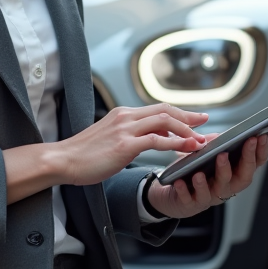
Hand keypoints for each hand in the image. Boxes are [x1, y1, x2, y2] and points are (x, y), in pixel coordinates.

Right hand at [3, 104, 207, 203]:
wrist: (62, 160)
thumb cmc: (83, 155)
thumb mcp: (108, 138)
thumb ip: (127, 135)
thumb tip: (143, 140)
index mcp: (123, 115)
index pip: (158, 109)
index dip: (179, 113)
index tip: (195, 117)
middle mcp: (126, 117)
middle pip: (166, 110)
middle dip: (189, 116)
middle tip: (205, 122)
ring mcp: (125, 130)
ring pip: (165, 122)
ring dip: (186, 130)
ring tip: (200, 140)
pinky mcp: (124, 145)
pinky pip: (156, 140)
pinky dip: (174, 143)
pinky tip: (185, 148)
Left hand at [146, 134, 267, 218]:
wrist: (171, 194)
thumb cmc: (194, 171)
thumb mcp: (205, 154)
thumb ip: (215, 144)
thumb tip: (227, 133)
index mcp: (233, 175)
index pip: (254, 165)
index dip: (260, 152)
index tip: (261, 136)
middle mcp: (225, 188)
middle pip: (242, 178)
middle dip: (247, 160)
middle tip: (247, 142)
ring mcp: (209, 197)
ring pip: (218, 190)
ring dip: (218, 175)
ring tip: (216, 160)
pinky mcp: (190, 204)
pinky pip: (190, 199)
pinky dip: (186, 191)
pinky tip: (180, 182)